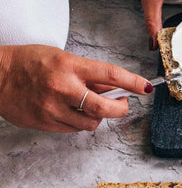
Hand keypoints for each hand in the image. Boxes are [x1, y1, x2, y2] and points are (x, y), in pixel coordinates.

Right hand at [0, 45, 151, 132]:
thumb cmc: (30, 62)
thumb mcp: (63, 58)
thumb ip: (88, 74)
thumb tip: (113, 87)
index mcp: (70, 66)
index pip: (110, 75)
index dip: (133, 82)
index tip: (146, 87)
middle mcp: (63, 88)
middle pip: (104, 108)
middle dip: (120, 108)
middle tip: (123, 103)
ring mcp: (53, 108)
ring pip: (91, 123)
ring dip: (98, 117)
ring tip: (92, 106)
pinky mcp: (45, 123)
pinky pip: (73, 129)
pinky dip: (80, 122)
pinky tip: (73, 112)